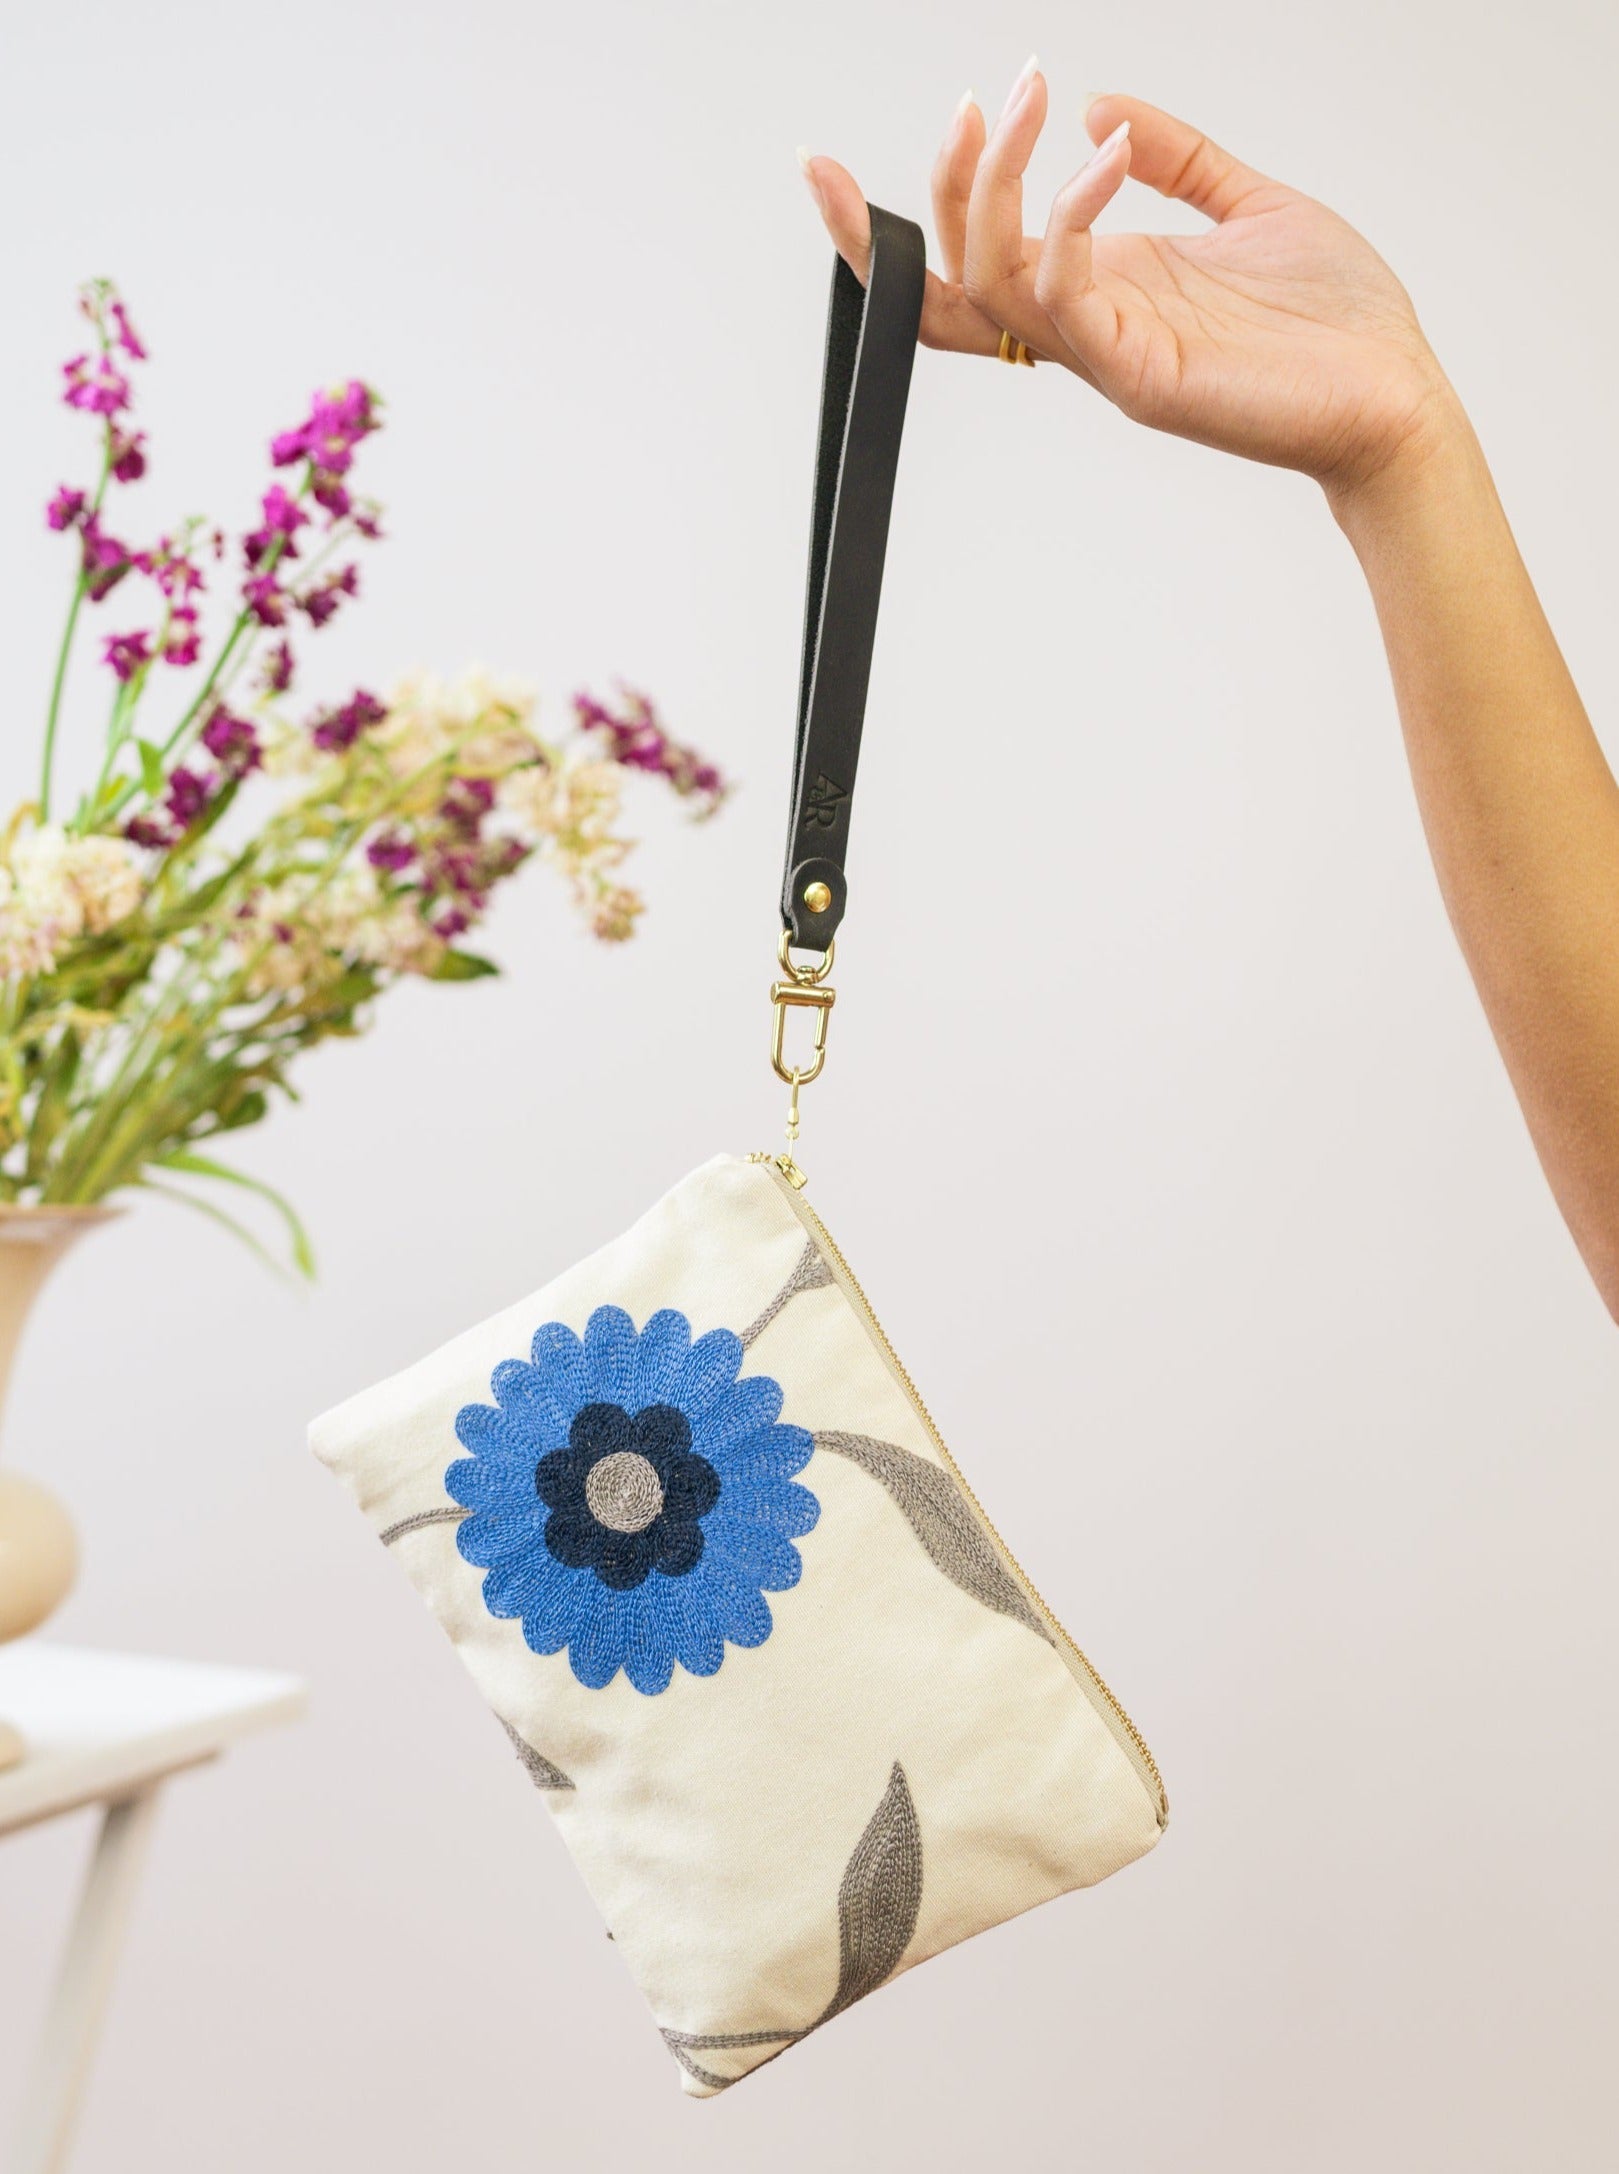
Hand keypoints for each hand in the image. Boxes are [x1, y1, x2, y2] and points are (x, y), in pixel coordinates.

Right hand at [800, 66, 1459, 499]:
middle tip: (971, 104)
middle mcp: (1085, 329)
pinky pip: (1065, 293)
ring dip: (989, 186)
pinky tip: (1109, 156)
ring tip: (1018, 101)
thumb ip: (1179, 156)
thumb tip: (1098, 111)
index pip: (964, 270)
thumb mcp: (1249, 204)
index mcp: (1099, 291)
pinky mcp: (1138, 372)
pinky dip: (1070, 216)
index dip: (892, 226)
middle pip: (949, 282)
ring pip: (989, 280)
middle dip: (925, 196)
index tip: (829, 166)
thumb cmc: (1335, 321)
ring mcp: (1105, 355)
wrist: (1397, 398)